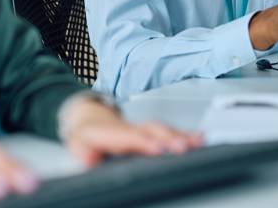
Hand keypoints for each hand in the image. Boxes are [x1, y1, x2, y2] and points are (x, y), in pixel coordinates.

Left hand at [59, 97, 203, 166]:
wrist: (88, 119)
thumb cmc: (86, 137)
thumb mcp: (77, 145)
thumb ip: (82, 153)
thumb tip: (88, 158)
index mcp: (111, 133)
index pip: (129, 137)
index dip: (144, 142)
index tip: (158, 148)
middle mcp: (130, 128)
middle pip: (152, 131)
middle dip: (169, 138)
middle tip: (184, 148)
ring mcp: (141, 128)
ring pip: (164, 130)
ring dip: (181, 136)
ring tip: (198, 143)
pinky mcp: (150, 132)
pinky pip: (169, 133)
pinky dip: (186, 135)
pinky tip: (200, 139)